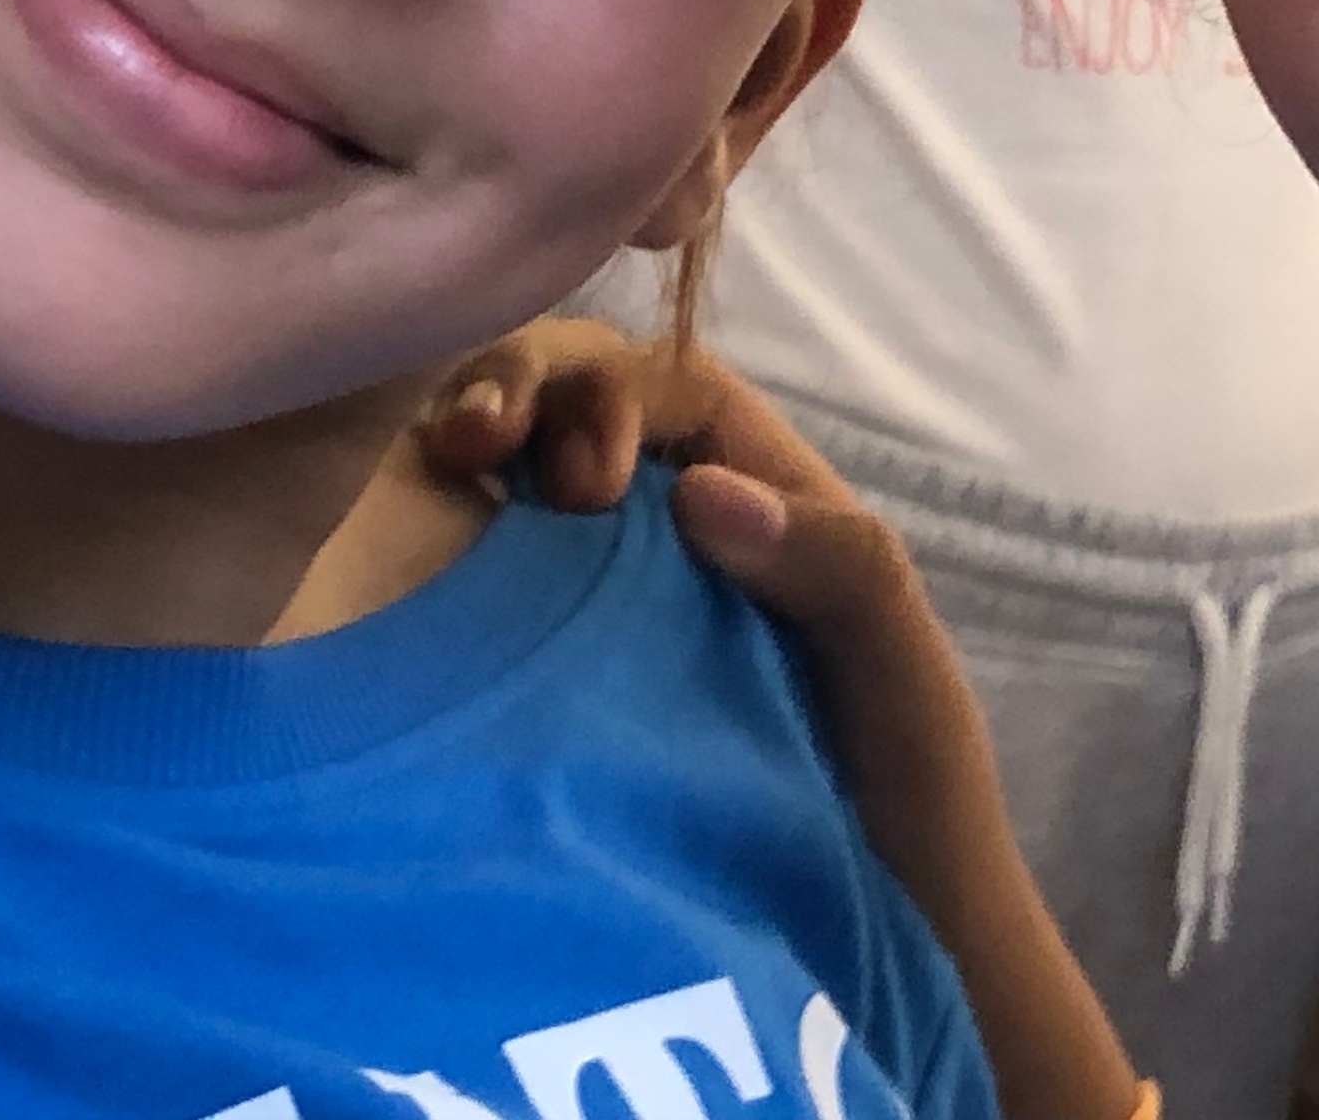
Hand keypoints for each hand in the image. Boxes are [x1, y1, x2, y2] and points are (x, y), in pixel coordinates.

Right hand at [418, 323, 1144, 1119]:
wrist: (883, 933)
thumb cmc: (905, 791)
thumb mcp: (897, 665)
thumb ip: (837, 567)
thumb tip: (701, 490)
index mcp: (759, 493)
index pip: (663, 385)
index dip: (606, 394)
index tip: (583, 485)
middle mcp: (672, 526)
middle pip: (571, 408)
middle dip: (511, 392)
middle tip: (465, 442)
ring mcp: (600, 597)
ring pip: (512, 481)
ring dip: (465, 450)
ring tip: (437, 471)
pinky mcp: (544, 676)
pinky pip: (485, 585)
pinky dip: (443, 548)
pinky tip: (412, 566)